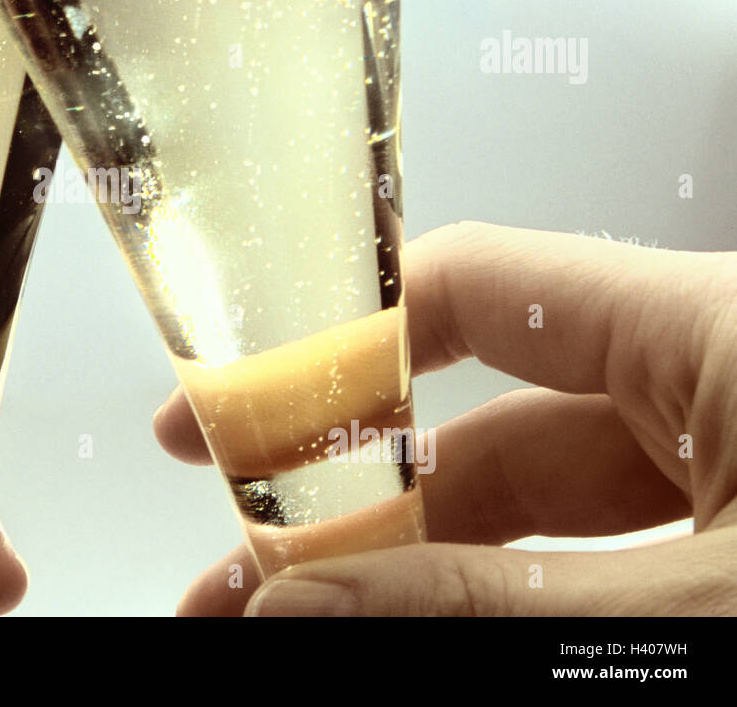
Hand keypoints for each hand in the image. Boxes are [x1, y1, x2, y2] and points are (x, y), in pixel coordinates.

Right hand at [154, 221, 735, 615]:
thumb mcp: (692, 611)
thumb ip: (494, 598)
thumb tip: (304, 602)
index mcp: (716, 327)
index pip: (477, 288)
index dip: (336, 345)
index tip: (230, 410)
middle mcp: (711, 373)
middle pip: (488, 417)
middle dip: (353, 500)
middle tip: (241, 560)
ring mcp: (725, 459)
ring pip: (533, 502)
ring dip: (409, 566)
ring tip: (296, 617)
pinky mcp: (729, 532)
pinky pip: (588, 546)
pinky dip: (495, 592)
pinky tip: (408, 627)